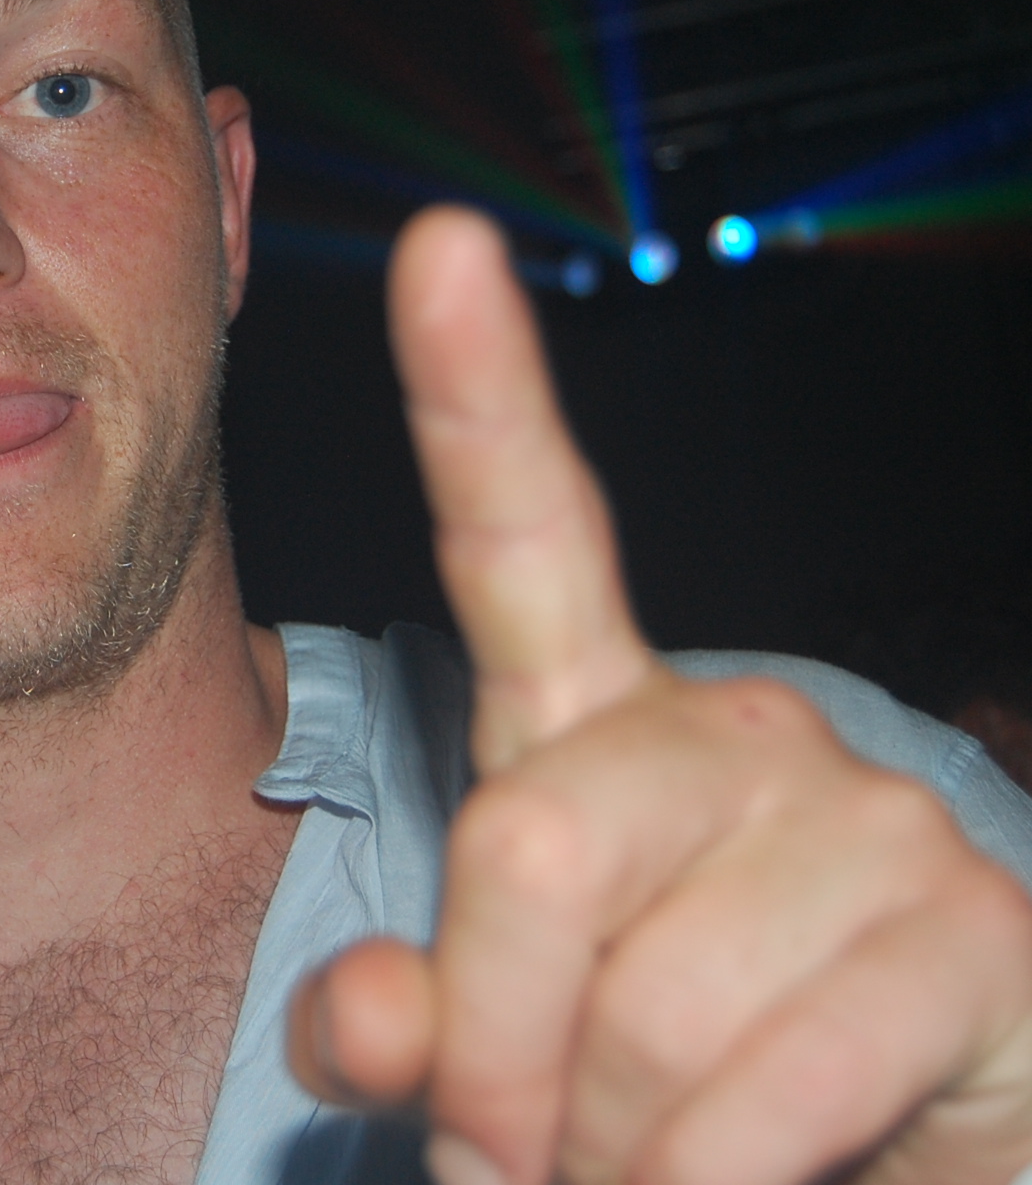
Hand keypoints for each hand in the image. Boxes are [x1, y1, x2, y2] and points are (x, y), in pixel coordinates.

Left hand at [287, 206, 1031, 1184]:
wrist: (883, 1157)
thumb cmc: (664, 1080)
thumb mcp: (508, 1036)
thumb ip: (414, 1015)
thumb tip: (367, 1022)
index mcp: (595, 721)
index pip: (527, 531)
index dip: (476, 391)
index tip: (443, 246)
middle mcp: (733, 730)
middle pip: (521, 851)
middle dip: (489, 1057)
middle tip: (509, 1151)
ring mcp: (863, 816)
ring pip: (640, 1011)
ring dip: (598, 1151)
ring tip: (630, 1168)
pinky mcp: (975, 933)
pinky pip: (769, 1088)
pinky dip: (703, 1184)